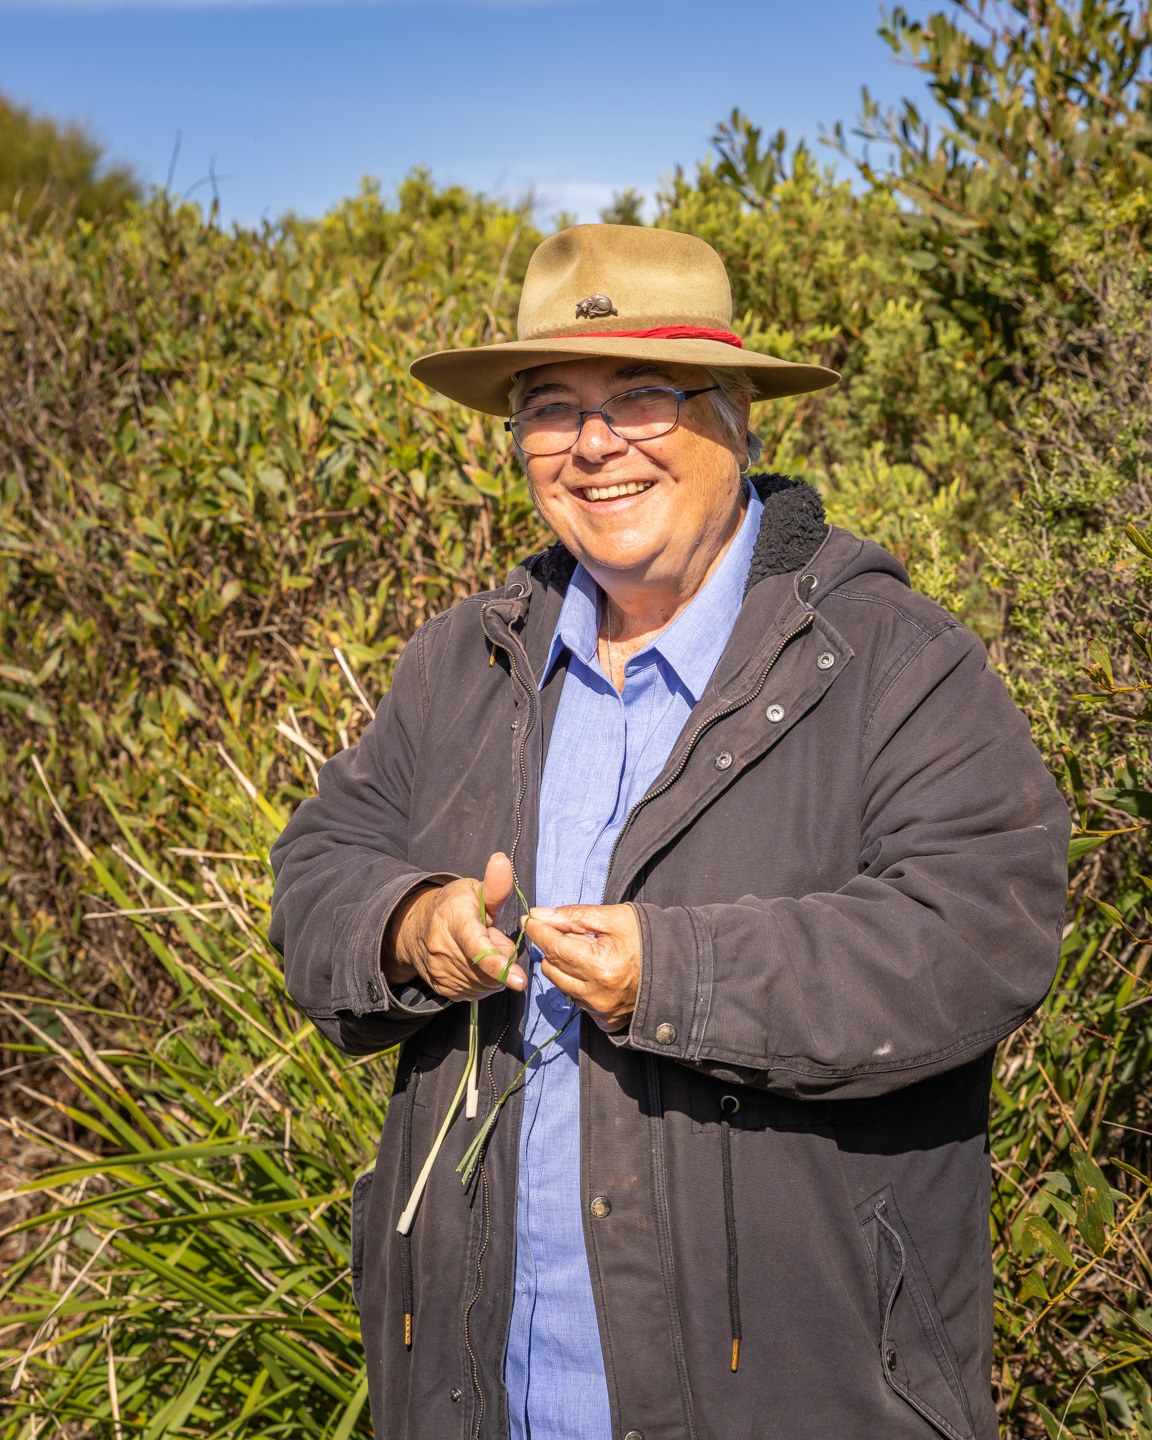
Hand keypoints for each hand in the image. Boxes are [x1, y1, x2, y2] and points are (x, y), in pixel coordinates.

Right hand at [383, 852, 526, 1000]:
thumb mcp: (474, 889)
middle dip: (502, 959)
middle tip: (493, 939)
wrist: (415, 927)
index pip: (477, 947)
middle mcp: (442, 949)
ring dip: (494, 973)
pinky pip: (476, 993)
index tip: (518, 980)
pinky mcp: (442, 989)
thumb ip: (495, 886)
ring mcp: (440, 972)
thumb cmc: (454, 905)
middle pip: (488, 970)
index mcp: (455, 920)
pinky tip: (476, 964)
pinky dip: (484, 982)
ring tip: (482, 949)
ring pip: (485, 985)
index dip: (498, 964)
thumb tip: (502, 861)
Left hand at [523, 903, 639, 1031]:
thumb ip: (574, 916)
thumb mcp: (614, 917)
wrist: (680, 969)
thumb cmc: (649, 939)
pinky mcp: (605, 1022)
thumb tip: (540, 915)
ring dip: (564, 966)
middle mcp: (597, 995)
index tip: (529, 918)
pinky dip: (578, 983)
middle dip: (554, 947)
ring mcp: (601, 1012)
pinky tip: (597, 972)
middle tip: (569, 933)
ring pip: (561, 984)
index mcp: (600, 966)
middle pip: (552, 966)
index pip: (555, 946)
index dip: (538, 930)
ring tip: (587, 952)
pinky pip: (576, 999)